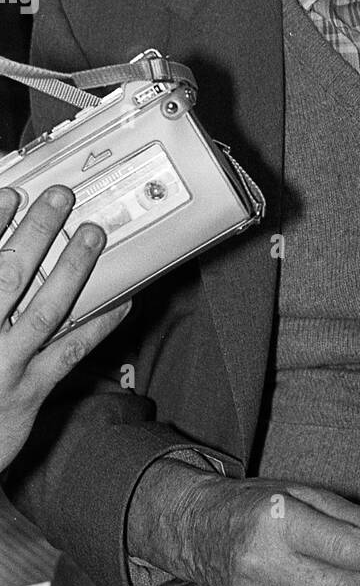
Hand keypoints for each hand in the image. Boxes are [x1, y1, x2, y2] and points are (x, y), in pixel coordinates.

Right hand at [0, 184, 130, 471]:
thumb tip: (2, 249)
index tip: (10, 193)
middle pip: (8, 276)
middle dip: (35, 233)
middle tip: (60, 197)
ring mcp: (5, 366)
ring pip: (45, 310)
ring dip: (72, 269)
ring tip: (93, 234)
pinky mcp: (29, 392)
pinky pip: (70, 352)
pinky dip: (99, 323)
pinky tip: (122, 298)